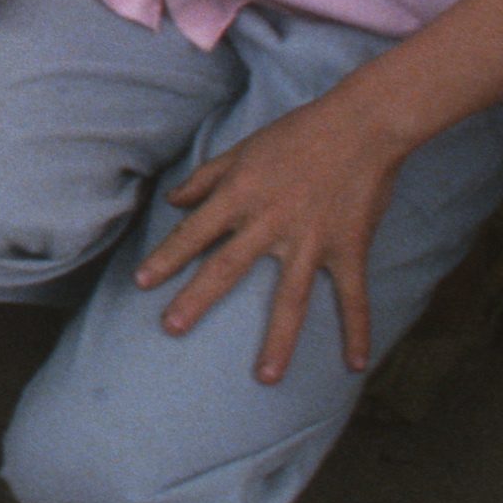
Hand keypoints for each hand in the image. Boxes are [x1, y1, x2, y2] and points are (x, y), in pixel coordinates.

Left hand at [141, 80, 420, 385]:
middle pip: (227, 268)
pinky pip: (353, 297)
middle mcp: (270, 222)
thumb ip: (206, 177)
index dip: (166, 257)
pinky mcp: (348, 249)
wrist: (361, 125)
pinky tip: (355, 365)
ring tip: (265, 378)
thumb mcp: (243, 148)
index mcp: (240, 195)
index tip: (141, 283)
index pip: (193, 232)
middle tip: (171, 328)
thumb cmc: (297, 133)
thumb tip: (173, 201)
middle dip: (197, 299)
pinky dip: (358, 331)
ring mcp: (311, 241)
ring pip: (291, 300)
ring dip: (279, 341)